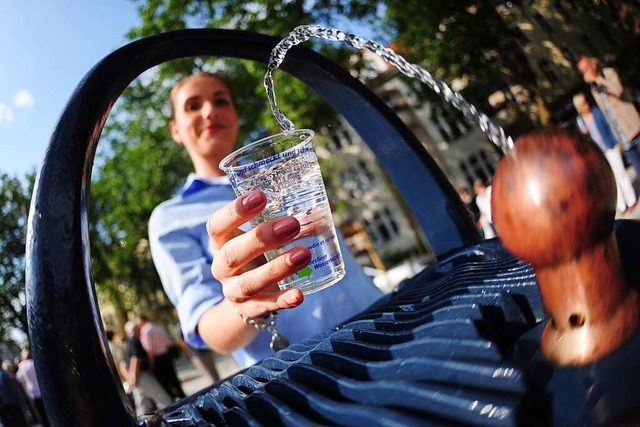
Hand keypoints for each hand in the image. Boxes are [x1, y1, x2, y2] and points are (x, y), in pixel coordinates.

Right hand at [207, 190, 310, 318]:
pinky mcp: (249, 309)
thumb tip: (327, 204)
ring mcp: (233, 290)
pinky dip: (282, 301)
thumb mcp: (264, 234)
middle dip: (263, 238)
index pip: (217, 224)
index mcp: (222, 241)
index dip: (235, 211)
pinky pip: (264, 306)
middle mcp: (222, 266)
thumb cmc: (260, 252)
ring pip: (249, 283)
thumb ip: (288, 217)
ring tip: (304, 254)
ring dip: (277, 268)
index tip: (260, 196)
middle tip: (293, 224)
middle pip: (232, 254)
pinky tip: (299, 295)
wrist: (250, 293)